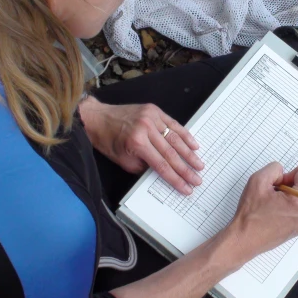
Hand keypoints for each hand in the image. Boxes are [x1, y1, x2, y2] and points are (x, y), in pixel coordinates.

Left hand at [80, 97, 203, 194]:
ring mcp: (152, 117)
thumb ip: (144, 167)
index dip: (175, 178)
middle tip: (197, 179)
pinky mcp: (154, 110)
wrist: (98, 118)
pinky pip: (173, 124)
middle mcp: (146, 128)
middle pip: (171, 153)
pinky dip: (185, 135)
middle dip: (186, 169)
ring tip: (199, 164)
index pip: (161, 165)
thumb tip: (163, 173)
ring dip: (189, 153)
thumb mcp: (123, 160)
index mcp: (136, 143)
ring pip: (175, 138)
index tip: (186, 187)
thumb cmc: (108, 141)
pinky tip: (194, 145)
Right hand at [227, 162, 297, 261]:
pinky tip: (279, 209)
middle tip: (282, 190)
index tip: (278, 184)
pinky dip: (296, 204)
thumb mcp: (258, 180)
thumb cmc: (250, 215)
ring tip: (279, 201)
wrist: (244, 239)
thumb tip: (285, 172)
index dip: (289, 173)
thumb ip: (275, 168)